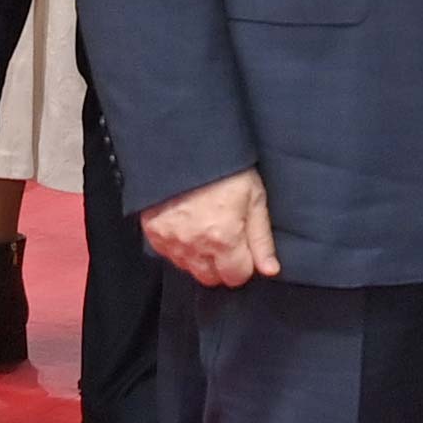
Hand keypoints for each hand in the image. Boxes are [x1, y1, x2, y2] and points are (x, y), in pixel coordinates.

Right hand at [145, 169, 279, 287]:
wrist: (183, 144)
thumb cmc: (225, 168)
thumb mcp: (254, 197)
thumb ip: (261, 239)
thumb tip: (270, 270)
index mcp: (223, 239)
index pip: (236, 276)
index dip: (244, 263)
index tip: (244, 247)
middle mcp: (194, 246)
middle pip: (211, 278)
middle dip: (222, 265)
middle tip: (226, 239)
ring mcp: (170, 241)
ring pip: (188, 268)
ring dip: (199, 258)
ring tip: (205, 230)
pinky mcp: (152, 232)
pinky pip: (168, 255)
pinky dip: (179, 247)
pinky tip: (187, 227)